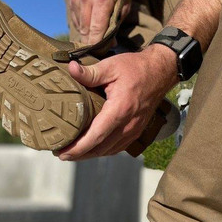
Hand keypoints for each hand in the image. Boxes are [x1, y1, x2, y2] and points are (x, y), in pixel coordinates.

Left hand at [55, 44, 178, 159]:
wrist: (161, 72)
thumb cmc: (136, 68)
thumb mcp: (112, 66)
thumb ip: (90, 72)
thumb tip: (70, 69)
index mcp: (119, 110)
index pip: (96, 136)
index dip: (78, 148)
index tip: (63, 152)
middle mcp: (127, 125)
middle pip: (100, 148)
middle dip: (79, 155)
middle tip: (61, 154)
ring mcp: (133, 130)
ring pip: (109, 150)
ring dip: (90, 154)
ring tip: (73, 153)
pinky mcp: (136, 130)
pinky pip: (118, 147)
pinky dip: (103, 150)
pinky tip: (93, 148)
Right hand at [69, 0, 131, 44]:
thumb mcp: (125, 3)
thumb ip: (116, 24)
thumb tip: (109, 43)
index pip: (96, 30)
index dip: (97, 45)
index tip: (101, 53)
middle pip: (85, 30)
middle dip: (92, 41)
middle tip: (100, 48)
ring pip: (79, 25)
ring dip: (86, 33)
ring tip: (96, 34)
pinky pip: (75, 18)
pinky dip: (82, 24)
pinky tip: (90, 22)